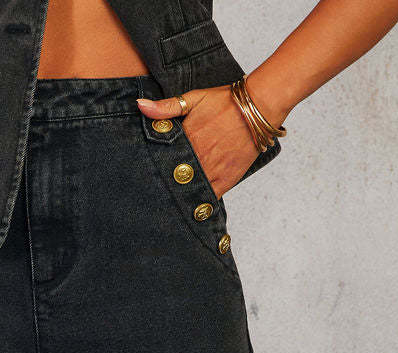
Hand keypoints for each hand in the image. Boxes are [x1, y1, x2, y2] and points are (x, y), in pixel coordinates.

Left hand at [136, 85, 274, 199]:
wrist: (257, 108)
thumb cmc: (225, 101)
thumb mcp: (193, 98)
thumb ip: (166, 107)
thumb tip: (140, 106)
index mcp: (186, 140)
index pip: (162, 160)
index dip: (153, 168)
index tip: (144, 175)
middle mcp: (197, 159)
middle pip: (174, 178)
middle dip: (164, 184)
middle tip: (151, 194)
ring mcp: (212, 171)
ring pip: (189, 191)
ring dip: (179, 196)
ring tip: (167, 203)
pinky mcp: (225, 180)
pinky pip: (208, 198)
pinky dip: (199, 203)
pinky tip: (189, 208)